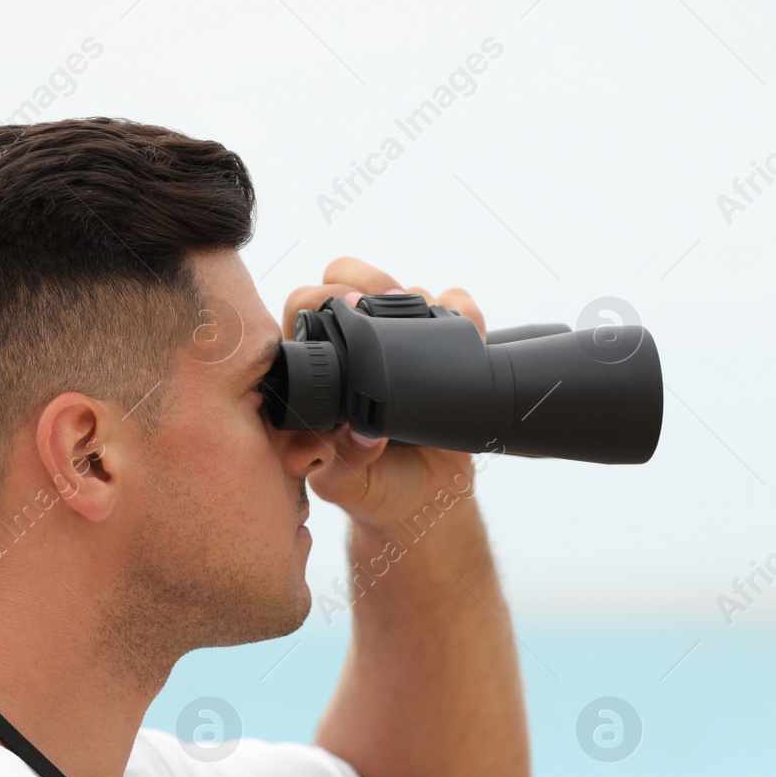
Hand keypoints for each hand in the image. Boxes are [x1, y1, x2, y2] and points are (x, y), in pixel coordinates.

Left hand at [283, 257, 487, 533]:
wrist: (426, 499)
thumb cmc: (372, 487)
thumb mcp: (344, 482)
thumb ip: (336, 462)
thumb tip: (345, 438)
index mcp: (320, 367)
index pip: (305, 306)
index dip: (319, 298)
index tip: (344, 310)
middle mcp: (359, 346)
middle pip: (353, 277)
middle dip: (369, 280)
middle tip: (383, 305)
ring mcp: (403, 345)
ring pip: (407, 287)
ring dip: (422, 299)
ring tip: (431, 327)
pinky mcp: (446, 349)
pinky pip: (460, 308)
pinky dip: (467, 314)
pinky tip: (470, 339)